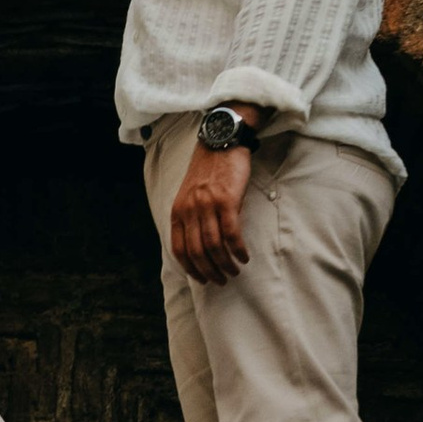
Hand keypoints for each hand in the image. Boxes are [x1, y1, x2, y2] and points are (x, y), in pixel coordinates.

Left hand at [168, 139, 254, 285]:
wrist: (222, 141)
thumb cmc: (209, 168)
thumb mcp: (191, 193)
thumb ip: (193, 217)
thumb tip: (204, 246)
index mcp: (178, 210)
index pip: (179, 249)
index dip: (191, 269)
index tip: (203, 279)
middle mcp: (190, 209)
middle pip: (197, 252)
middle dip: (210, 271)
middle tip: (222, 280)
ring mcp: (207, 205)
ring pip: (214, 246)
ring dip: (225, 264)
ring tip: (235, 271)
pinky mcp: (227, 200)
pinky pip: (231, 233)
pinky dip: (237, 250)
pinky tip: (244, 256)